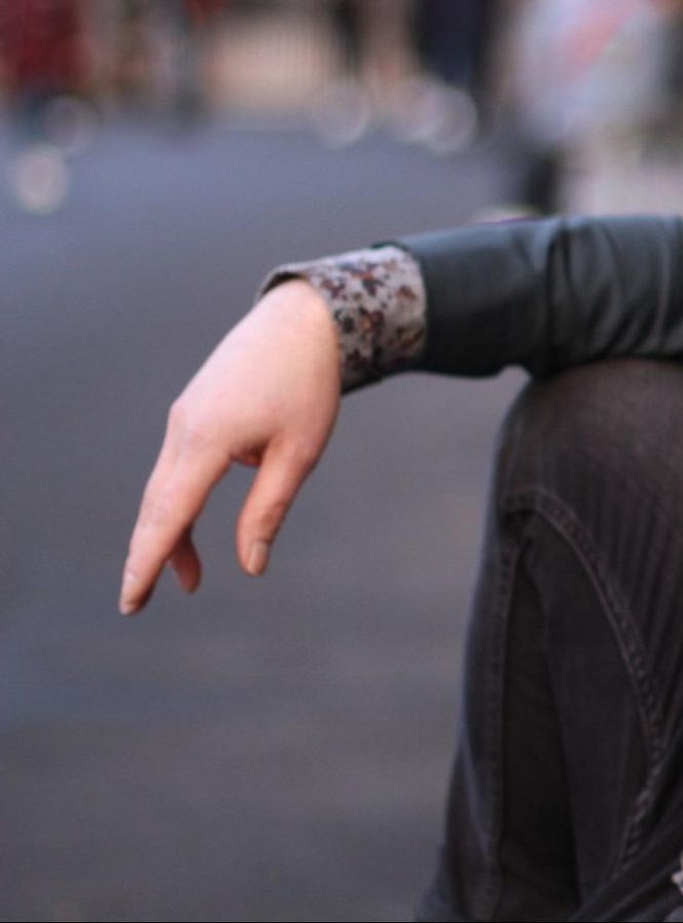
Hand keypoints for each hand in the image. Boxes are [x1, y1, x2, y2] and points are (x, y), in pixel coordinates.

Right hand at [120, 280, 342, 613]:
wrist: (303, 320)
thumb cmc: (308, 385)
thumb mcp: (300, 453)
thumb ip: (268, 510)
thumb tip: (251, 566)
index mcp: (207, 439)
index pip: (169, 515)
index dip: (148, 562)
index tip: (131, 601)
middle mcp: (184, 429)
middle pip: (157, 506)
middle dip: (149, 556)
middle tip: (141, 605)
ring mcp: (184, 418)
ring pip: (165, 488)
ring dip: (171, 532)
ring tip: (191, 578)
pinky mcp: (193, 412)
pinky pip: (176, 468)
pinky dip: (180, 502)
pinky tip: (194, 527)